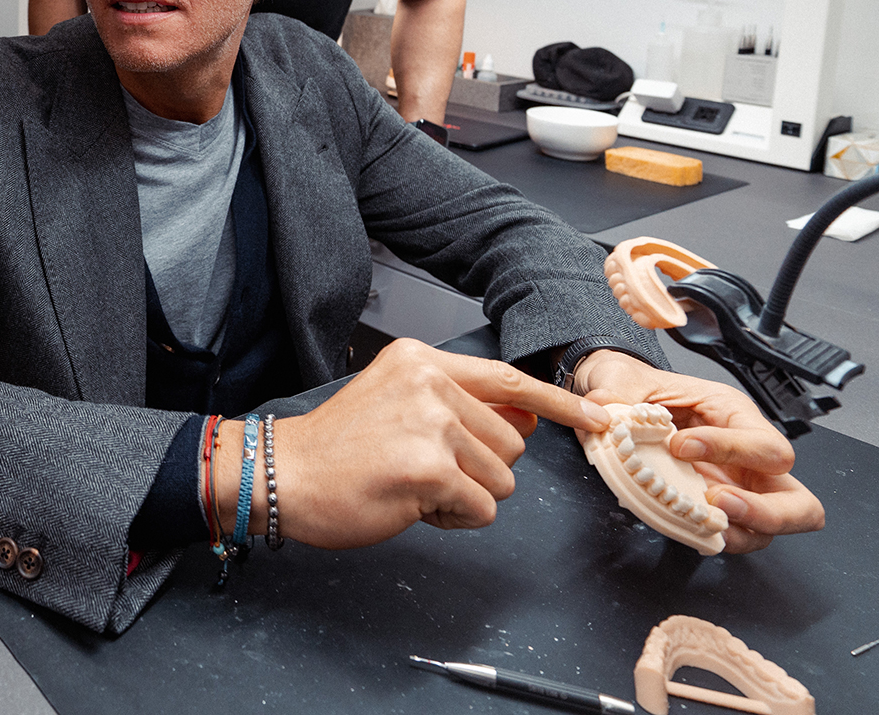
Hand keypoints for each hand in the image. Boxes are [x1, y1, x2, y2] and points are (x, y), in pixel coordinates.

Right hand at [222, 338, 610, 548]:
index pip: (507, 379)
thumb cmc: (335, 448)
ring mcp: (432, 425)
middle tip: (420, 469)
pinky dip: (452, 517)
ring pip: (500, 480)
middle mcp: (430, 384)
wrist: (283, 474)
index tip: (595, 417)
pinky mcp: (431, 469)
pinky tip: (411, 503)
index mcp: (421, 361)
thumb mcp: (397, 402)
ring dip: (464, 495)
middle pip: (510, 443)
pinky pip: (480, 509)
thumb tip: (527, 421)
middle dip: (478, 469)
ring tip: (411, 485)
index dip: (558, 403)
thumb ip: (460, 406)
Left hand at [574, 350, 825, 551]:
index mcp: (734, 415)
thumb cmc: (634, 386)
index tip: (679, 446)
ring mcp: (736, 488)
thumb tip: (602, 410)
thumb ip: (616, 390)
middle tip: (717, 501)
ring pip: (772, 529)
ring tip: (702, 517)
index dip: (727, 450)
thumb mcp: (622, 376)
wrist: (615, 398)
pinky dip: (716, 539)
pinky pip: (734, 537)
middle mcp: (746, 458)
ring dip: (742, 531)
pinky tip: (687, 527)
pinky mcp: (713, 510)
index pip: (763, 444)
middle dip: (767, 511)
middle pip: (798, 501)